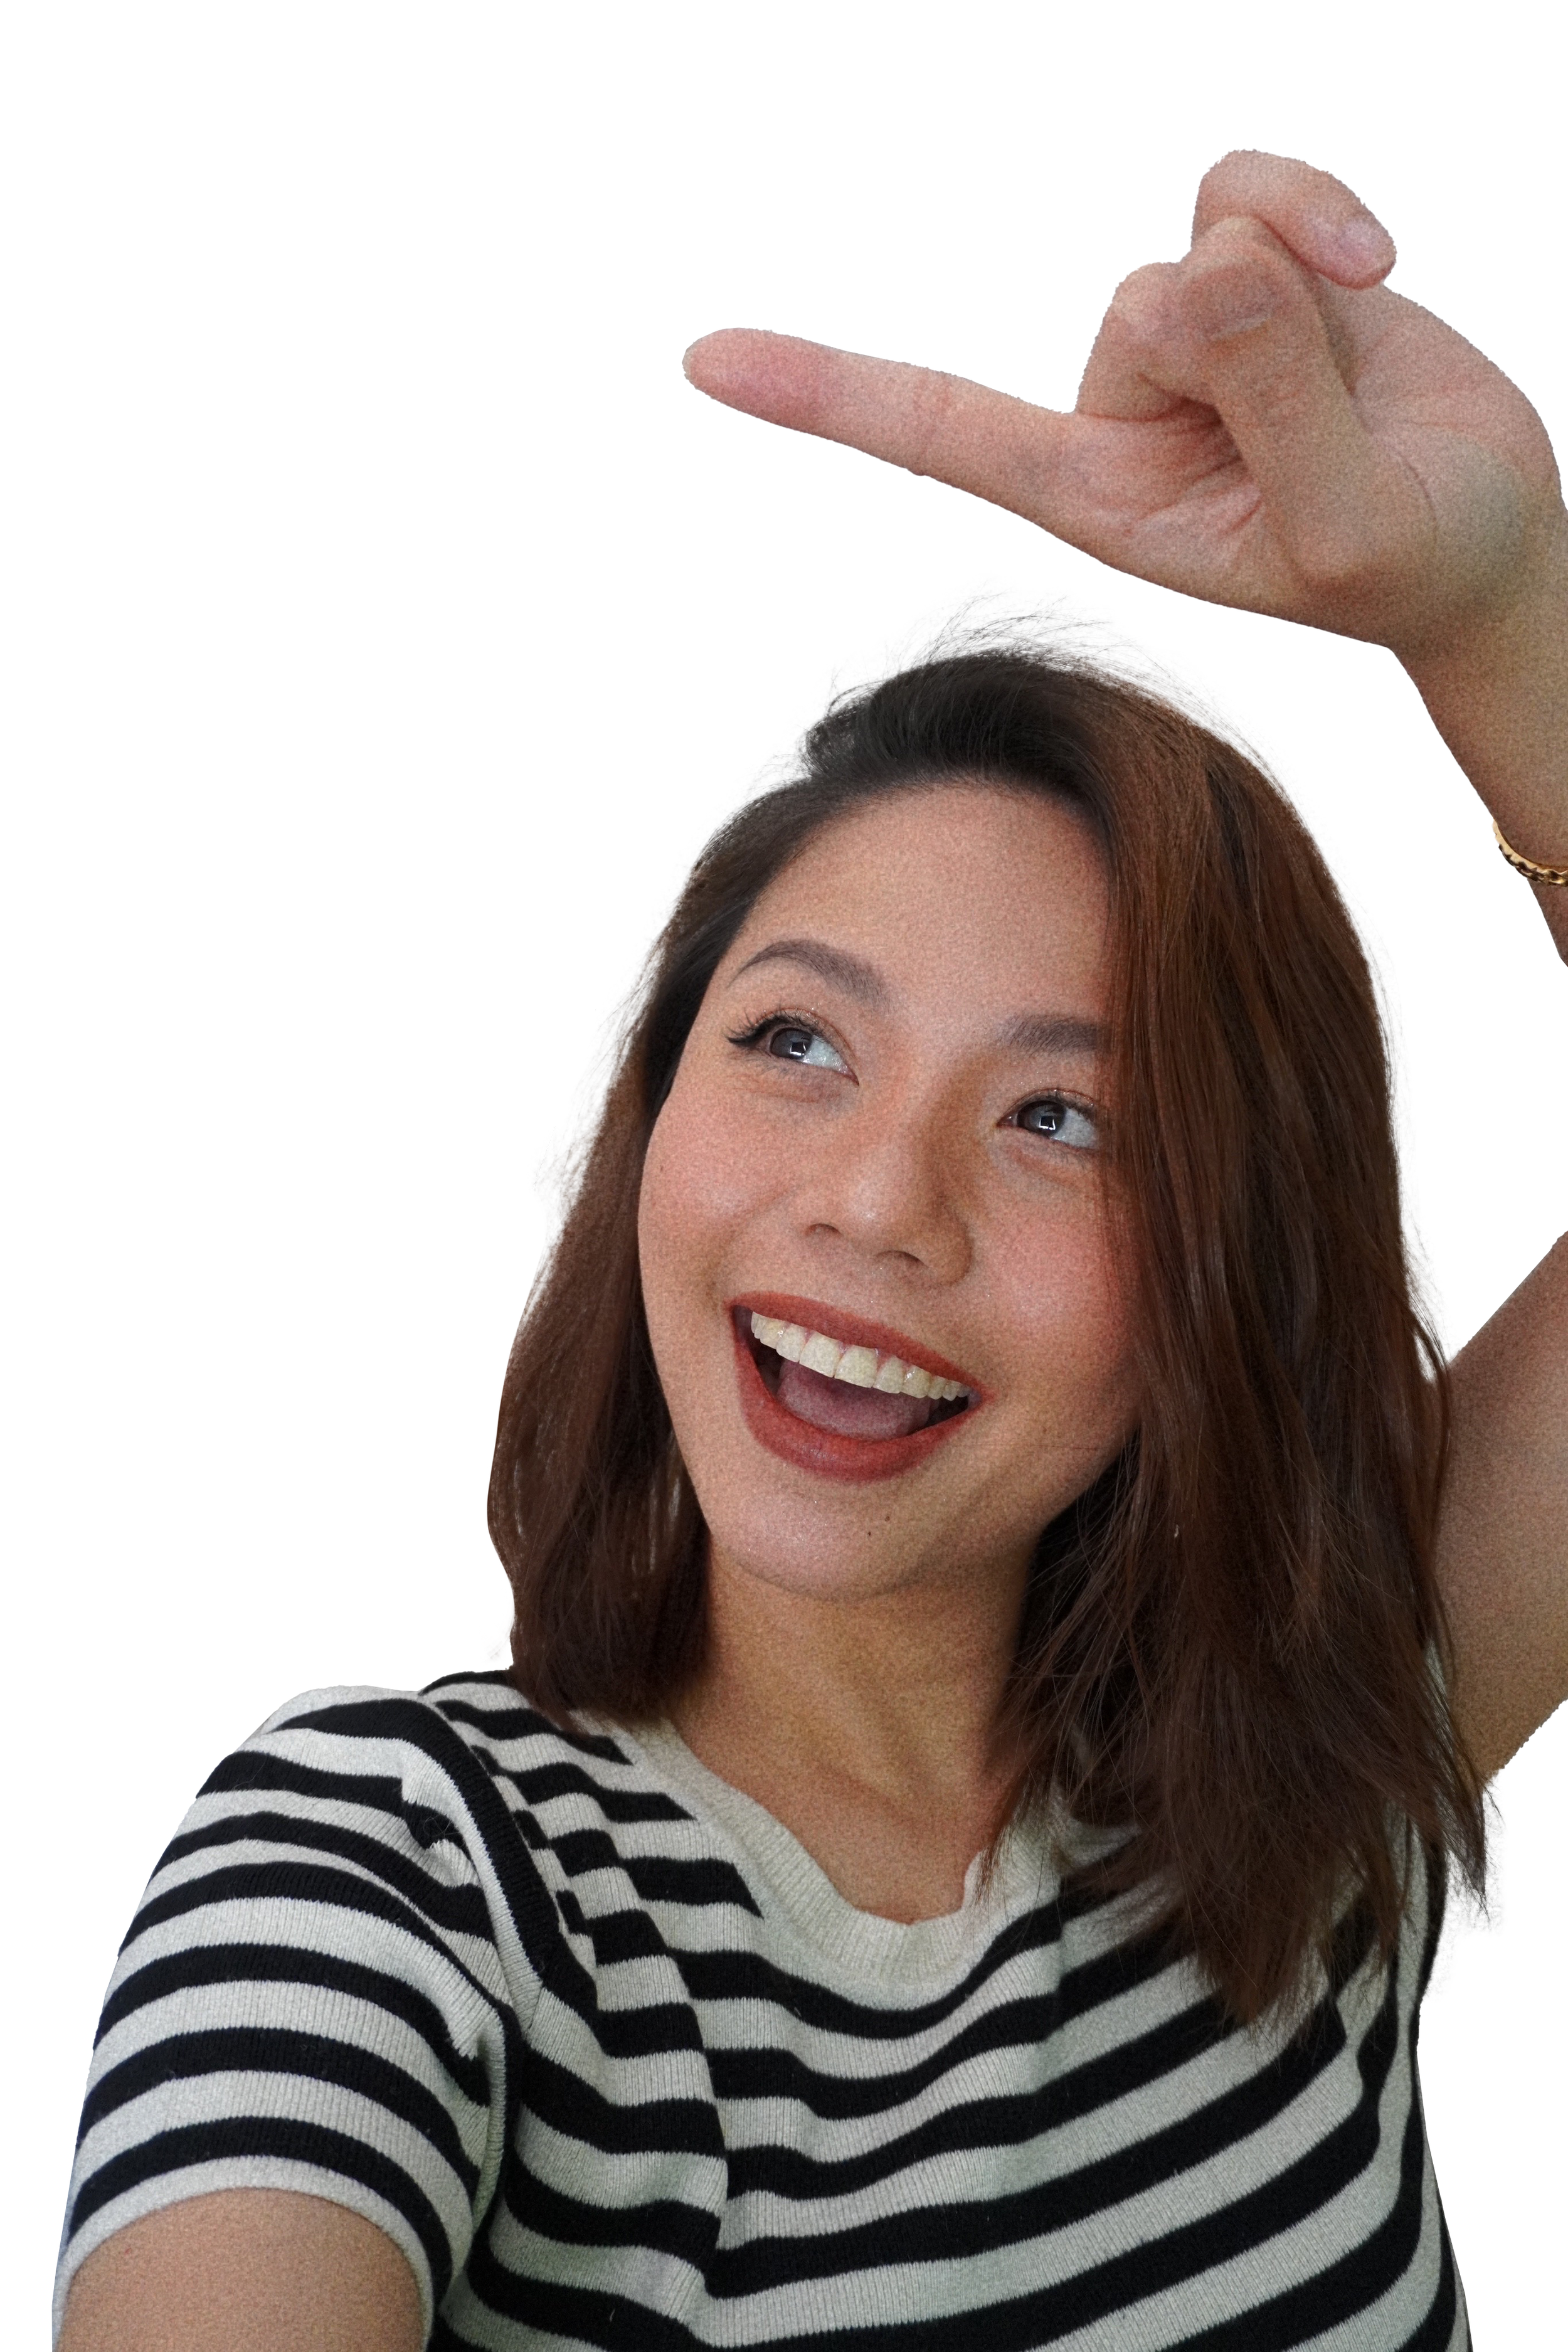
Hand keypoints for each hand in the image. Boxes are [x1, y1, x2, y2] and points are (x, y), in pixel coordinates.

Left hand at [684, 151, 1566, 670]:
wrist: (1479, 534)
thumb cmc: (1401, 564)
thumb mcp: (1337, 526)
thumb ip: (1271, 407)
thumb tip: (1219, 271)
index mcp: (1096, 494)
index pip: (934, 433)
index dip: (823, 391)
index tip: (696, 360)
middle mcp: (1116, 405)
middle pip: (1141, 307)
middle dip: (1253, 350)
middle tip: (1316, 431)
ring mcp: (1179, 328)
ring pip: (1198, 238)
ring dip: (1298, 289)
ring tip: (1349, 375)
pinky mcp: (1241, 259)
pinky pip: (1244, 183)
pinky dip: (1320, 214)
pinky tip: (1366, 280)